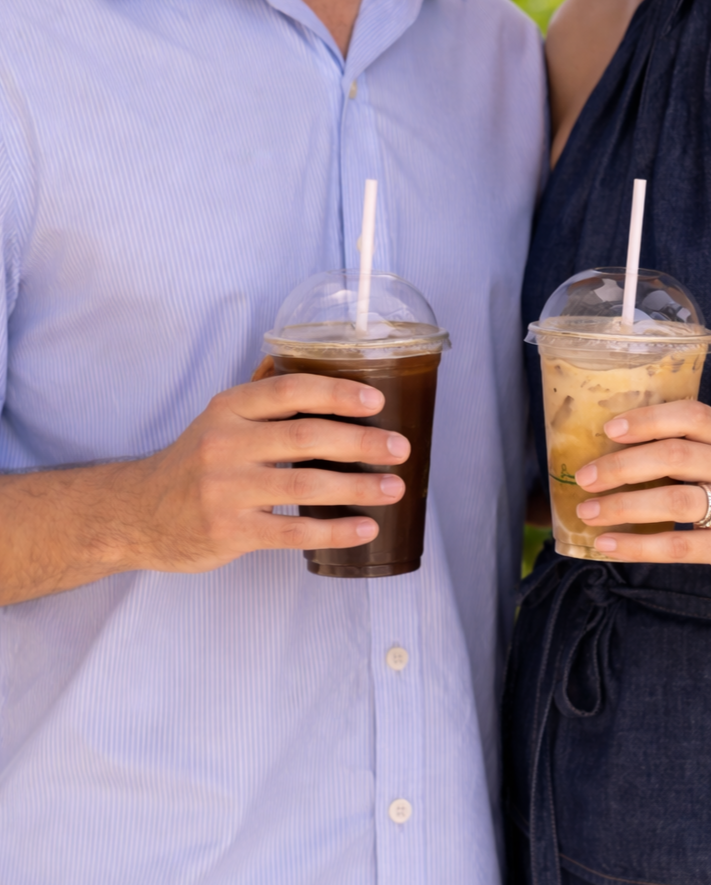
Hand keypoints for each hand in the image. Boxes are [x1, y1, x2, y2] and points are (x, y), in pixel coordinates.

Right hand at [114, 372, 409, 573]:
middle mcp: (225, 444)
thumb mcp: (217, 419)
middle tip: (399, 448)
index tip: (376, 402)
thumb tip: (296, 354)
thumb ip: (259, 395)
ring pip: (306, 484)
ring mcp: (226, 489)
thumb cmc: (191, 464)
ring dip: (358, 487)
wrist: (138, 514)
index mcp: (228, 409)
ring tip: (394, 488)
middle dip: (361, 442)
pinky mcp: (230, 530)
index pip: (289, 390)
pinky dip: (335, 530)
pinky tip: (366, 528)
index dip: (336, 392)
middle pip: (306, 436)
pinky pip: (293, 530)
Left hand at [573, 401, 710, 587]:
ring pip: (674, 500)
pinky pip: (678, 546)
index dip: (648, 419)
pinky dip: (637, 546)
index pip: (691, 416)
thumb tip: (608, 453)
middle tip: (584, 477)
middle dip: (621, 466)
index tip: (610, 430)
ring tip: (588, 512)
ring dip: (623, 506)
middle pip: (674, 456)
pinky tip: (607, 546)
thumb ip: (684, 451)